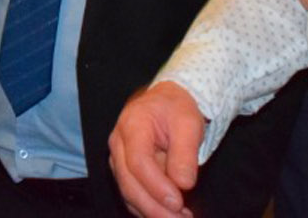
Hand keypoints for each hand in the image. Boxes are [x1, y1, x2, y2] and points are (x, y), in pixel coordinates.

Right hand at [109, 81, 203, 217]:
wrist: (166, 101)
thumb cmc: (176, 109)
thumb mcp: (188, 123)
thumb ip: (185, 153)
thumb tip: (183, 184)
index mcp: (132, 125)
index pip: (138, 162)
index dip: (157, 186)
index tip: (178, 202)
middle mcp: (118, 144)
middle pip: (129, 183)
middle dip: (154, 207)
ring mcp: (118, 159)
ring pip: (129, 193)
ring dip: (152, 212)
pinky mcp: (124, 171)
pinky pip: (133, 195)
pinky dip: (149, 209)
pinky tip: (170, 214)